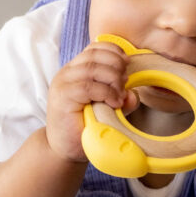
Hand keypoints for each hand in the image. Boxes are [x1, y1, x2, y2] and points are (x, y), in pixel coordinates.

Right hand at [46, 41, 138, 161]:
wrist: (64, 148)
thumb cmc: (84, 126)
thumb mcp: (108, 109)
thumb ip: (120, 98)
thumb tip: (133, 94)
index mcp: (76, 69)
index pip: (95, 48)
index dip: (114, 51)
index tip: (127, 64)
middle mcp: (67, 73)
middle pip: (95, 55)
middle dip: (116, 65)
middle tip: (125, 83)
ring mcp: (63, 84)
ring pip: (93, 68)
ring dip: (113, 79)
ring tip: (120, 95)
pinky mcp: (62, 97)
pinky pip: (88, 87)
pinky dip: (106, 92)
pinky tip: (114, 102)